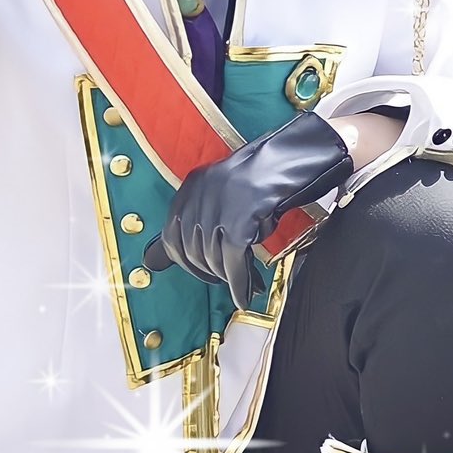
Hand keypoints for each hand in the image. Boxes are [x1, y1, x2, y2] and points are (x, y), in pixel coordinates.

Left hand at [143, 113, 353, 309]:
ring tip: (245, 285)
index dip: (185, 262)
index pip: (172, 236)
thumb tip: (156, 260)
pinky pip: (233, 264)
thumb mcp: (223, 192)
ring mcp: (218, 207)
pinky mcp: (238, 222)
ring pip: (213, 260)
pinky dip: (240, 284)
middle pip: (193, 252)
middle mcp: (199, 195)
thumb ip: (199, 219)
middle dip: (210, 273)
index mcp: (192, 186)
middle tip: (226, 279)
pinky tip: (246, 293)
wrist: (296, 159)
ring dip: (229, 279)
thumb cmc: (264, 177)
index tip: (201, 272)